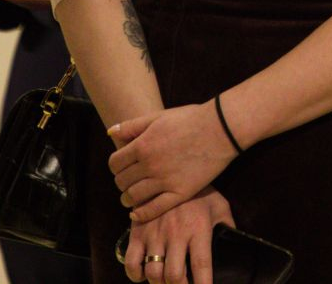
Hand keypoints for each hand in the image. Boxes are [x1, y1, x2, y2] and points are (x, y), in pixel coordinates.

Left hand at [108, 101, 238, 222]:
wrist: (220, 129)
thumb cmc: (190, 119)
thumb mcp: (158, 116)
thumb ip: (132, 125)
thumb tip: (110, 132)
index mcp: (142, 145)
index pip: (114, 163)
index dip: (115, 166)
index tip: (121, 166)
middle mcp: (150, 165)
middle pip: (121, 181)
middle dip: (121, 181)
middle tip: (128, 180)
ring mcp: (164, 181)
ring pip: (133, 197)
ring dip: (128, 198)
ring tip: (132, 196)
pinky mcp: (180, 193)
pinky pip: (154, 209)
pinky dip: (141, 214)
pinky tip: (136, 213)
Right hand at [122, 189, 233, 283]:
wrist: (168, 166)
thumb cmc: (198, 190)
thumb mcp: (219, 205)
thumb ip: (228, 225)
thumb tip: (237, 244)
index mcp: (198, 228)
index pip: (202, 265)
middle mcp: (176, 234)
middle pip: (175, 276)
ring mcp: (155, 233)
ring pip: (154, 273)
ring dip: (159, 283)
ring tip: (166, 281)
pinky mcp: (138, 230)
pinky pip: (132, 261)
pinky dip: (135, 275)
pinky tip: (143, 275)